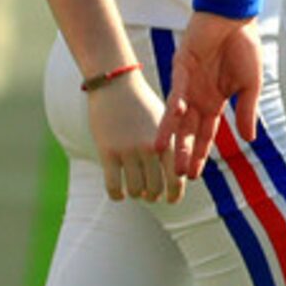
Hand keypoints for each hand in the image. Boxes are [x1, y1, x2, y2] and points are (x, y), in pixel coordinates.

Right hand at [90, 69, 183, 203]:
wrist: (116, 85)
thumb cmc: (142, 104)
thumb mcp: (164, 122)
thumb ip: (172, 145)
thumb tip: (178, 174)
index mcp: (168, 141)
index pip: (177, 178)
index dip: (175, 194)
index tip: (171, 200)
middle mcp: (150, 148)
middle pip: (155, 188)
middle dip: (154, 196)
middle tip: (151, 196)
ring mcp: (128, 151)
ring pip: (136, 190)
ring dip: (137, 195)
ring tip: (136, 192)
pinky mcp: (108, 152)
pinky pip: (113, 186)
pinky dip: (118, 195)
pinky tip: (119, 194)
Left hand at [156, 12, 263, 179]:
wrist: (233, 17)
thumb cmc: (244, 46)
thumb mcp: (251, 85)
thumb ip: (247, 111)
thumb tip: (250, 139)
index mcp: (216, 101)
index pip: (206, 133)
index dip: (201, 153)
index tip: (196, 174)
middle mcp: (199, 96)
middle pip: (189, 131)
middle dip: (184, 152)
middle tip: (179, 176)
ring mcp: (188, 84)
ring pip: (178, 117)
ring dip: (172, 136)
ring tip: (164, 157)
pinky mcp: (181, 69)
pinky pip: (177, 93)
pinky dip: (173, 108)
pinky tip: (171, 122)